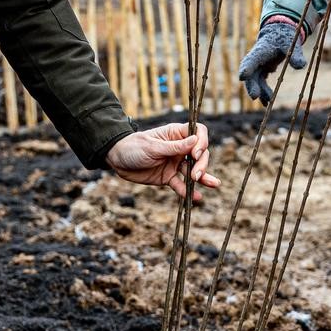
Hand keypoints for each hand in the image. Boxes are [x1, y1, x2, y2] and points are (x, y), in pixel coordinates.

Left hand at [105, 121, 221, 200]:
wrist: (117, 161)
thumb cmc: (133, 147)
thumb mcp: (153, 146)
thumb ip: (174, 147)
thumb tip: (196, 140)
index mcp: (175, 134)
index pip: (198, 133)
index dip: (201, 142)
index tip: (195, 154)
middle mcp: (179, 148)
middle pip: (199, 154)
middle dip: (202, 163)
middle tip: (196, 175)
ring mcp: (174, 163)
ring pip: (193, 170)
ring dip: (203, 176)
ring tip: (214, 184)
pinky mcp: (168, 177)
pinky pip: (181, 184)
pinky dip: (187, 191)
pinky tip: (196, 197)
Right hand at [237, 16, 306, 105]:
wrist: (281, 35)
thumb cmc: (286, 38)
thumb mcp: (292, 44)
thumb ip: (296, 55)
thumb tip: (301, 66)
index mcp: (262, 49)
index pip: (252, 59)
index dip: (247, 67)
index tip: (242, 77)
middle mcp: (256, 58)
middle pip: (250, 73)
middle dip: (251, 85)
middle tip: (255, 96)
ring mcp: (258, 65)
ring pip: (254, 80)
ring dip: (259, 91)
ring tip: (267, 103)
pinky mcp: (262, 71)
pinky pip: (260, 83)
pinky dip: (263, 92)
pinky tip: (267, 103)